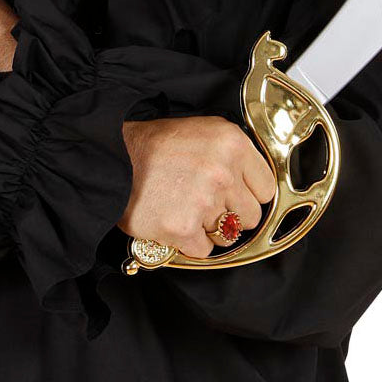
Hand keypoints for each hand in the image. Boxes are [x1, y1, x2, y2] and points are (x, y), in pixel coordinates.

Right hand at [117, 115, 276, 258]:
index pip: (267, 187)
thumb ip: (233, 155)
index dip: (250, 193)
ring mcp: (204, 202)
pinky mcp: (183, 228)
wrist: (114, 159)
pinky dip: (189, 241)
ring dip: (209, 228)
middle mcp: (222, 171)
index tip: (236, 193)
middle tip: (205, 200)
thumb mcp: (203, 131)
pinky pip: (203, 250)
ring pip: (228, 236)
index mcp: (232, 142)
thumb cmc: (157, 146)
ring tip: (186, 207)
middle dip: (231, 213)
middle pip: (251, 216)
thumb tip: (256, 186)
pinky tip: (174, 218)